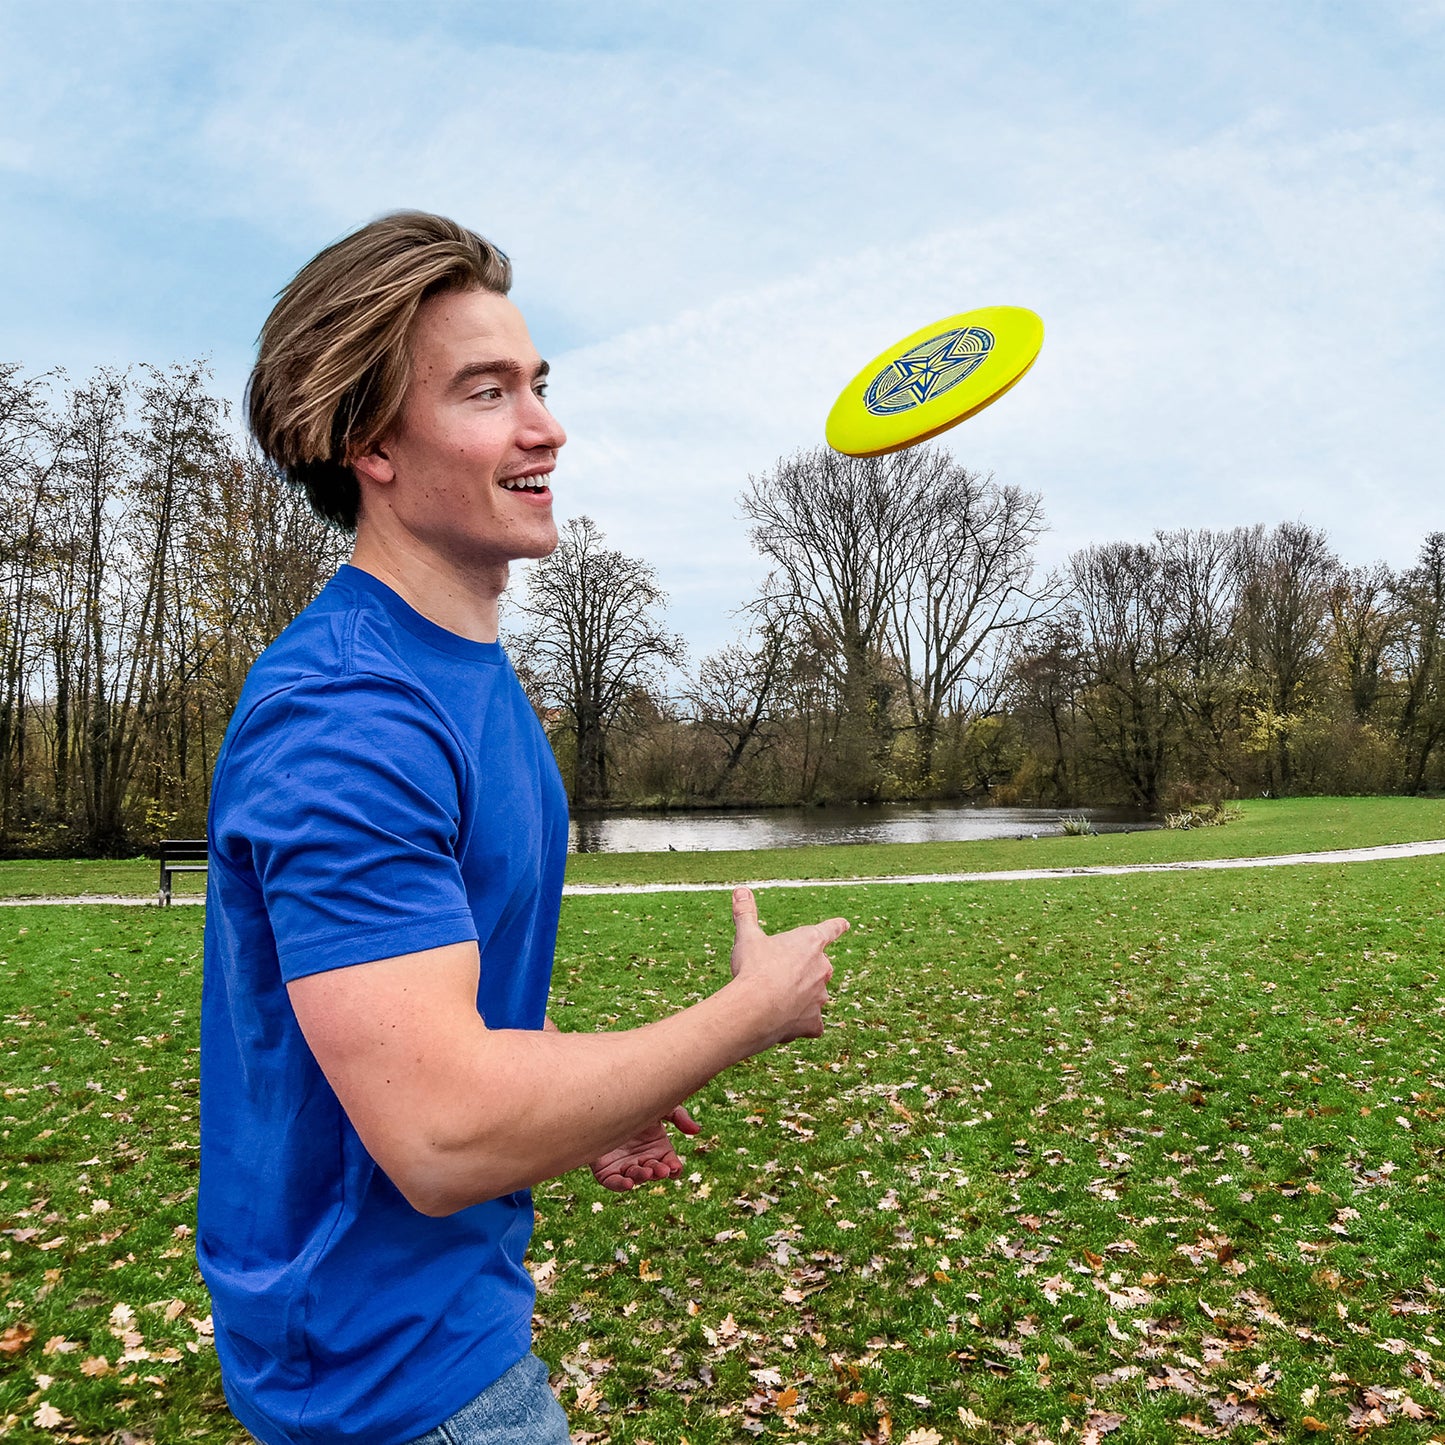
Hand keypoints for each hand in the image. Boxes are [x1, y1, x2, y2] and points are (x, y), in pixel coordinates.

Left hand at [591, 1105, 700, 1191]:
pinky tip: (627, 1183)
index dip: (674, 1168)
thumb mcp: (660, 1106)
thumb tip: (697, 1131)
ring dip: (641, 1177)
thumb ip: (679, 1117)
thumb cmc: (633, 1100)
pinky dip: (620, 1185)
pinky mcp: (605, 1168)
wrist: (604, 1098)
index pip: (670, 1164)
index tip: (674, 1166)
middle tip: (660, 1168)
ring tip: (644, 1171)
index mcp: (657, 1147)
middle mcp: (642, 1158)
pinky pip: (613, 1182)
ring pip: (635, 1178)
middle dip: (658, 1172)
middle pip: (653, 1172)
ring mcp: (624, 1164)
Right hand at [729, 886, 848, 1047]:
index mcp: (810, 942)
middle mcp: (822, 968)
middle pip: (820, 966)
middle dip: (804, 969)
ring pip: (816, 994)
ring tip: (776, 998)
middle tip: (779, 973)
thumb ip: (746, 913)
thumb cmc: (753, 968)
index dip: (837, 926)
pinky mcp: (814, 1022)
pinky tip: (790, 1023)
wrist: (754, 1009)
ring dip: (802, 995)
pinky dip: (805, 1023)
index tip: (845, 924)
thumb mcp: (748, 937)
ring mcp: (820, 997)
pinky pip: (814, 1024)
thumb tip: (740, 890)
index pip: (831, 929)